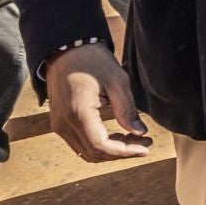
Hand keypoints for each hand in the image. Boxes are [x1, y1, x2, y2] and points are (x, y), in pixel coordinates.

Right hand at [47, 43, 151, 161]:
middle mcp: (64, 125)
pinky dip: (100, 143)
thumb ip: (127, 109)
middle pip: (93, 154)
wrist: (66, 50)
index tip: (146, 148)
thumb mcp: (117, 81)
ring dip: (111, 150)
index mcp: (78, 115)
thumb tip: (140, 133)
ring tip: (135, 139)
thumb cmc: (93, 61)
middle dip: (121, 152)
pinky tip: (119, 134)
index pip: (101, 147)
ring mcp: (59, 125)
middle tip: (145, 143)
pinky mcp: (60, 123)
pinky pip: (80, 142)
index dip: (125, 152)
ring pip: (86, 151)